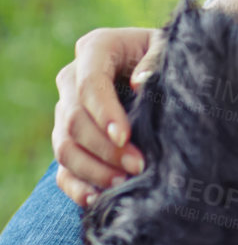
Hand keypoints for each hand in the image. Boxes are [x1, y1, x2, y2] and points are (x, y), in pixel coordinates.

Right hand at [52, 25, 161, 206]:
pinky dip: (76, 187)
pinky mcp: (68, 140)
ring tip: (123, 184)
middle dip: (104, 148)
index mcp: (96, 49)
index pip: (89, 84)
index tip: (124, 137)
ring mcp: (65, 111)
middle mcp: (72, 79)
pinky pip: (62, 169)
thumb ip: (156, 58)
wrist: (160, 68)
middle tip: (137, 166)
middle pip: (73, 120)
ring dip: (92, 169)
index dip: (103, 113)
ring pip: (64, 147)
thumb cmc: (167, 54)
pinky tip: (97, 198)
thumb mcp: (168, 46)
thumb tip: (140, 83)